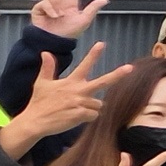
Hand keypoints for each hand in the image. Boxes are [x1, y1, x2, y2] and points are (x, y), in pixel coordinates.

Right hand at [5, 42, 124, 150]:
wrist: (35, 121)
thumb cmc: (38, 102)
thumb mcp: (42, 83)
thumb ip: (47, 68)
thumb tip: (45, 52)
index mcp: (70, 82)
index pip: (84, 65)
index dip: (93, 54)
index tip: (101, 44)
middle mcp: (78, 90)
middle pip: (103, 82)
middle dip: (117, 75)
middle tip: (130, 68)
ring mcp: (80, 103)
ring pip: (98, 104)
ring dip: (91, 107)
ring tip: (75, 109)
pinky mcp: (81, 115)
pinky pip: (93, 115)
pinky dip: (87, 117)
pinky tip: (75, 117)